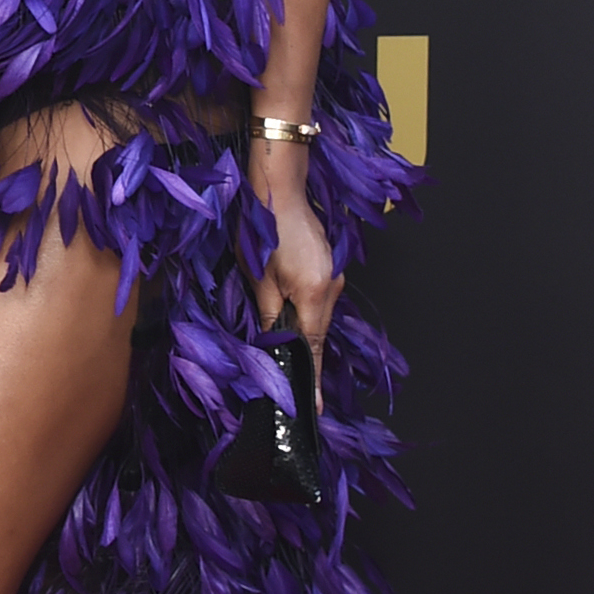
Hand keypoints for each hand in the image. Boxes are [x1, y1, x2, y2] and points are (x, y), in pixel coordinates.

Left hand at [247, 149, 341, 404]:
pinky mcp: (328, 264)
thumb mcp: (259, 278)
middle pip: (317, 331)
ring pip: (317, 313)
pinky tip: (287, 304)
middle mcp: (332, 286)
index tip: (316, 408)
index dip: (313, 379)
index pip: (314, 348)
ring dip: (301, 326)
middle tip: (292, 380)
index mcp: (314, 294)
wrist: (280, 185)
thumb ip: (269, 316)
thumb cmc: (265, 227)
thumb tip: (274, 345)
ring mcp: (334, 274)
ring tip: (282, 338)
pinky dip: (305, 307)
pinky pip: (318, 296)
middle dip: (304, 353)